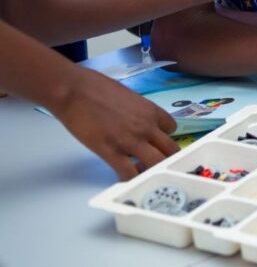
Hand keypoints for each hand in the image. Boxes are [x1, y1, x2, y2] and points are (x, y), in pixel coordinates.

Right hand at [50, 68, 177, 179]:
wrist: (75, 91)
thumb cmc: (96, 88)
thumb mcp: (129, 96)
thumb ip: (137, 111)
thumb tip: (135, 121)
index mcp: (151, 111)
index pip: (171, 128)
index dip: (164, 137)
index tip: (156, 142)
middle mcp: (147, 127)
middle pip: (170, 150)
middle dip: (165, 158)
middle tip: (155, 162)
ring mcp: (131, 141)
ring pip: (156, 164)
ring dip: (151, 170)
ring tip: (142, 172)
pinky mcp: (112, 153)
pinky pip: (129, 174)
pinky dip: (129, 178)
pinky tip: (124, 176)